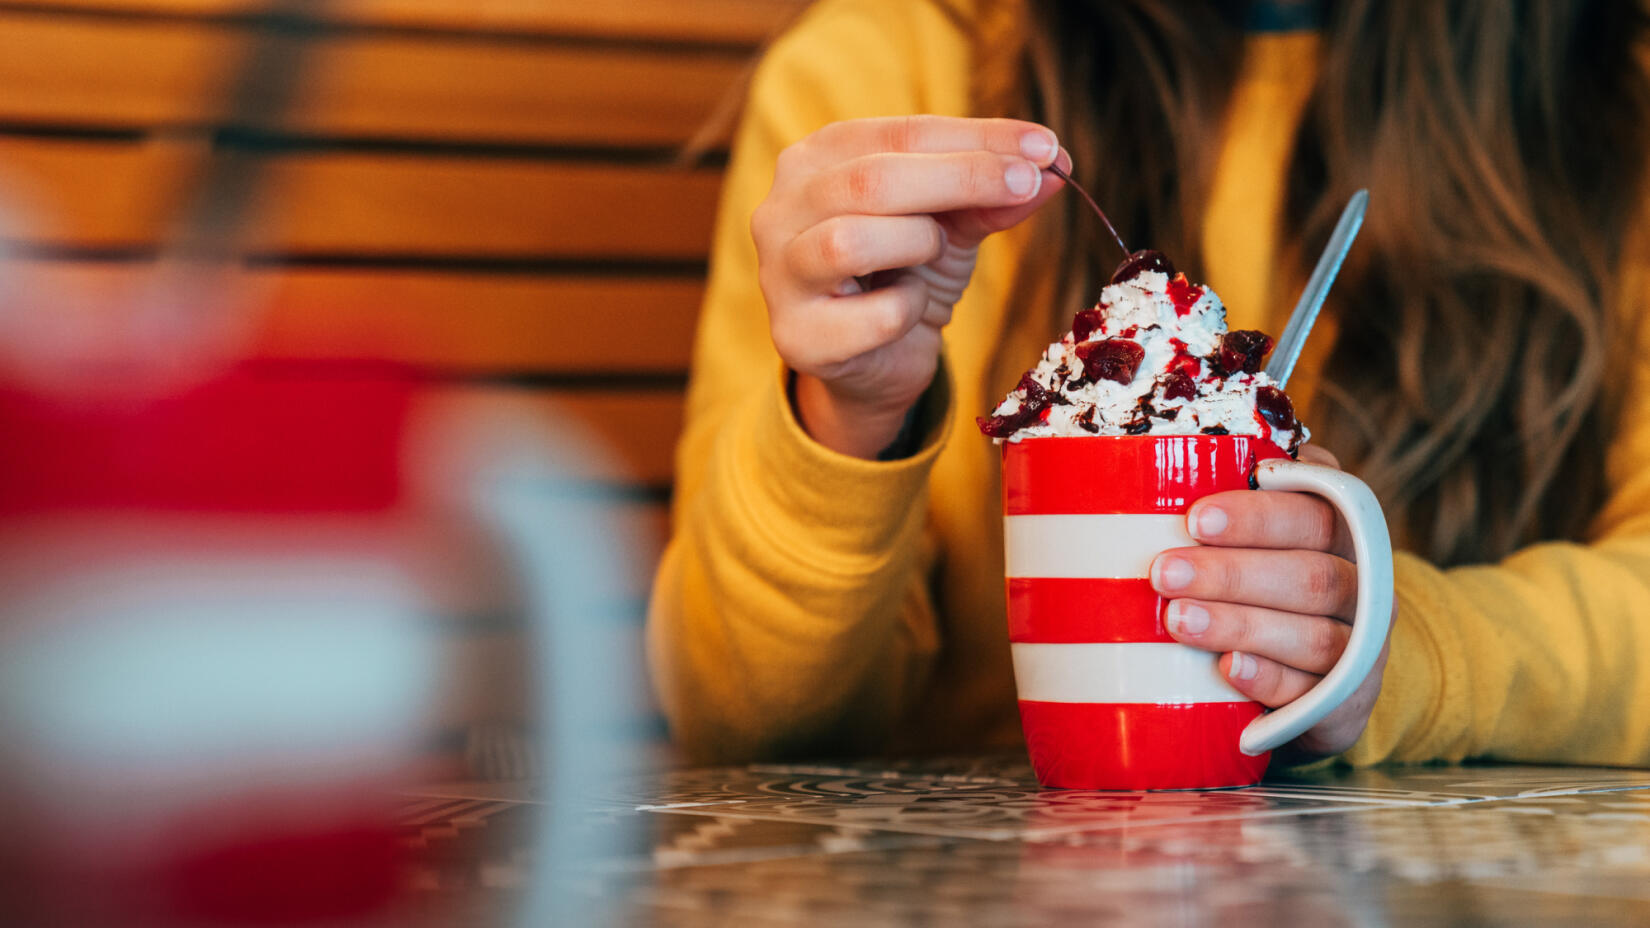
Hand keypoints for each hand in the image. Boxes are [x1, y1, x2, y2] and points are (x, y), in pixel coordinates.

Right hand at [750, 115, 1068, 457]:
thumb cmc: (905, 275)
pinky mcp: (797, 337)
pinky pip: (871, 315)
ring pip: (851, 241)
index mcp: (816, 160)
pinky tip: (908, 310)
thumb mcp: (952, 224)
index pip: (901, 132)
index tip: (1046, 146)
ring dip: (917, 244)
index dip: (978, 137)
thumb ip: (990, 194)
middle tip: (1029, 183)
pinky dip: (907, 311)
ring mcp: (779, 274)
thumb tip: (1053, 168)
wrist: (878, 363)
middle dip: (963, 177)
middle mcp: (780, 209)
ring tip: (933, 255)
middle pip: (872, 180)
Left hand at [1150, 445, 1392, 758]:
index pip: (1316, 513)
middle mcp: (1364, 587)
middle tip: (1163, 572)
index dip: (1257, 516)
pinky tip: (1226, 669)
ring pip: (1312, 636)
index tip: (1195, 518)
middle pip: (1311, 577)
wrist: (1328, 670)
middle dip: (1231, 573)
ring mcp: (1360, 649)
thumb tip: (1184, 441)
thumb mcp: (1275, 523)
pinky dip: (1267, 680)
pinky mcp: (1343, 703)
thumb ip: (1252, 480)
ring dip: (1240, 625)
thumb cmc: (1278, 574)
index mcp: (1347, 531)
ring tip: (1178, 620)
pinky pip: (1311, 694)